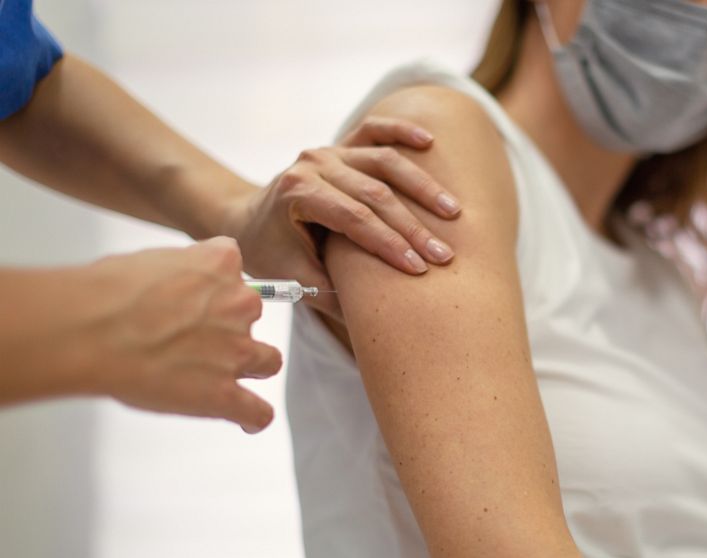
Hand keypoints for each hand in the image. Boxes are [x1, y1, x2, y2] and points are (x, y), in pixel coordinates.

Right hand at [84, 237, 280, 432]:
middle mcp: (239, 304)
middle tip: (195, 337)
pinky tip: (246, 419)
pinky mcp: (224, 393)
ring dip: (251, 368)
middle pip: (251, 313)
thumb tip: (170, 285)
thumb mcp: (151, 259)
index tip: (200, 295)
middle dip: (228, 325)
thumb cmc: (108, 294)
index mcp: (220, 265)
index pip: (233, 268)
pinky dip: (253, 417)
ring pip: (267, 361)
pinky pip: (256, 411)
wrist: (93, 331)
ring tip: (226, 376)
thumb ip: (178, 270)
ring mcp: (236, 351)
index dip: (215, 284)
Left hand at [221, 117, 461, 317]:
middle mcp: (314, 164)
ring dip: (422, 187)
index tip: (418, 269)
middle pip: (375, 193)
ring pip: (384, 162)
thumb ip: (332, 295)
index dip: (388, 244)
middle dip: (413, 227)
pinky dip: (402, 132)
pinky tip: (430, 141)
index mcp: (297, 192)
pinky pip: (374, 131)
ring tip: (454, 212)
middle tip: (445, 255)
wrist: (247, 219)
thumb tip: (376, 325)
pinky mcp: (342, 145)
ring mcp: (330, 150)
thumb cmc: (270, 251)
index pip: (353, 219)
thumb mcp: (292, 278)